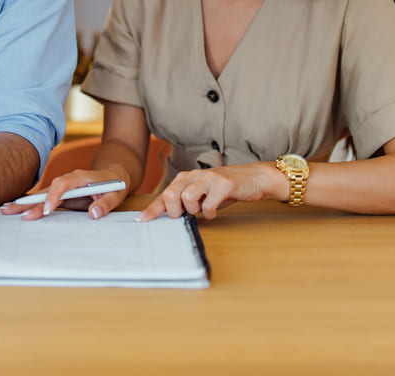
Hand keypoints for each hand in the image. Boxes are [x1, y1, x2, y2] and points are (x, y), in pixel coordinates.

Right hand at [0, 167, 127, 220]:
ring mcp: (64, 187)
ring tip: (6, 210)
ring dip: (25, 202)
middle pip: (46, 189)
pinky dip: (31, 204)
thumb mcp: (116, 194)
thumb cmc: (115, 185)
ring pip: (42, 194)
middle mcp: (69, 180)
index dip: (53, 196)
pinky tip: (16, 208)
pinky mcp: (61, 194)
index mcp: (81, 178)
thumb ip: (106, 204)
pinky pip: (44, 198)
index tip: (47, 210)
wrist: (115, 174)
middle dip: (29, 200)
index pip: (63, 184)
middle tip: (11, 209)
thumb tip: (94, 214)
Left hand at [136, 163, 276, 220]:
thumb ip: (187, 201)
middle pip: (171, 194)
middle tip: (186, 214)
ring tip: (203, 209)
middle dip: (175, 211)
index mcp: (186, 178)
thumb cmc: (225, 189)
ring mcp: (210, 178)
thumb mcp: (202, 194)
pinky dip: (210, 213)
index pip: (165, 194)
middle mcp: (195, 175)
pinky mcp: (224, 184)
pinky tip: (215, 211)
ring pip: (187, 198)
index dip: (152, 209)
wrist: (253, 177)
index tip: (141, 220)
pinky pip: (209, 205)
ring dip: (194, 210)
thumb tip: (170, 216)